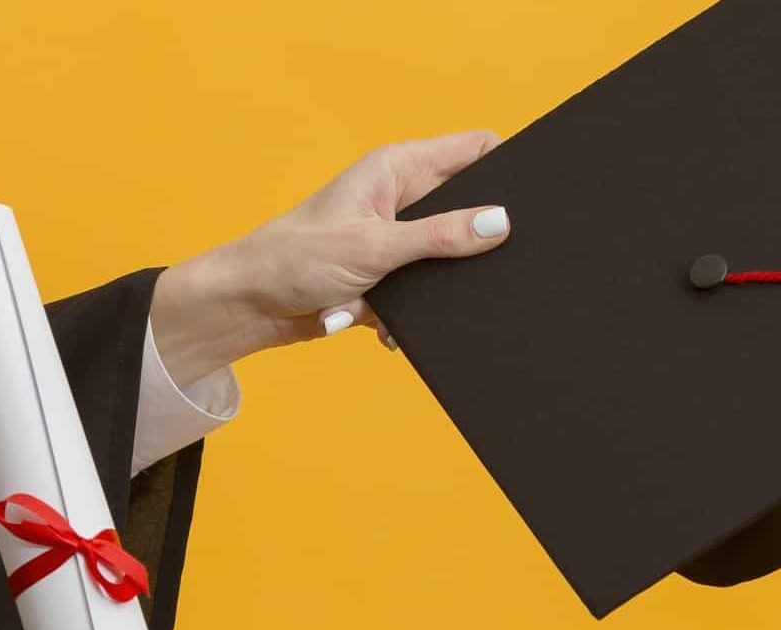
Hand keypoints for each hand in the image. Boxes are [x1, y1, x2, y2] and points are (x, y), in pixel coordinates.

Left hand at [148, 130, 511, 382]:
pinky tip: (388, 329)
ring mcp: (396, 239)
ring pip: (449, 258)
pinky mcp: (388, 277)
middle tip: (492, 266)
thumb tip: (500, 223)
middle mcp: (401, 198)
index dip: (507, 167)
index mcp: (398, 169)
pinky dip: (414, 315)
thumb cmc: (293, 259)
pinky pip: (425, 294)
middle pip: (468, 207)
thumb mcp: (376, 246)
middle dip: (480, 239)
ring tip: (419, 303)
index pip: (474, 149)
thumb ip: (440, 236)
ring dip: (442, 287)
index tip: (532, 200)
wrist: (248, 307)